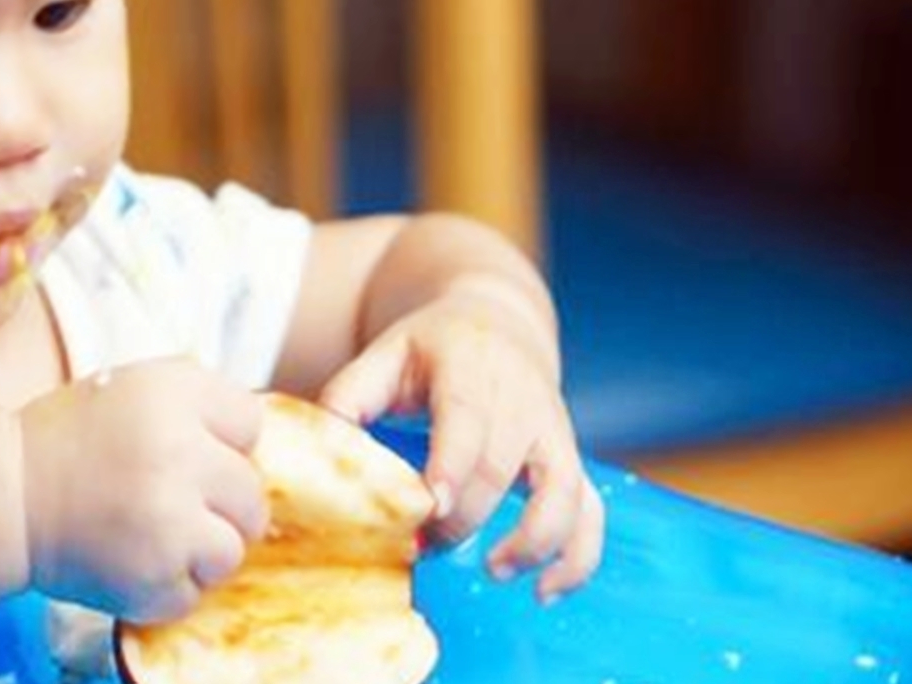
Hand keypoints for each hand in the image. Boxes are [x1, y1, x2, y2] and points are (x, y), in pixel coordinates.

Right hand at [18, 358, 267, 621]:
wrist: (5, 494)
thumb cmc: (73, 438)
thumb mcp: (138, 386)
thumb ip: (201, 402)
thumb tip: (258, 443)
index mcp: (176, 393)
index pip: (250, 423)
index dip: (220, 440)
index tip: (183, 448)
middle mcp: (179, 452)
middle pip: (252, 493)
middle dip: (218, 502)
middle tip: (168, 499)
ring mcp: (169, 520)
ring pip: (232, 549)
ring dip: (200, 550)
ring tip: (152, 533)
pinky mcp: (153, 577)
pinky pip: (194, 593)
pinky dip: (166, 586)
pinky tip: (130, 558)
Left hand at [319, 284, 602, 601]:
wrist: (499, 320)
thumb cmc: (433, 348)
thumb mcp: (386, 352)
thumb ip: (350, 395)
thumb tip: (321, 451)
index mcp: (468, 369)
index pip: (466, 419)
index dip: (452, 465)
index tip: (431, 507)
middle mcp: (520, 400)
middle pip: (502, 467)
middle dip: (463, 519)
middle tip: (419, 547)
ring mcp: (553, 431)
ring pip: (565, 490)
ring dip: (534, 540)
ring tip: (492, 570)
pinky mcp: (569, 459)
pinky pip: (590, 512)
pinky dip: (578, 557)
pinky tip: (543, 591)